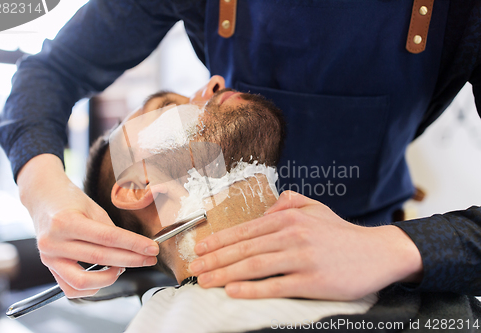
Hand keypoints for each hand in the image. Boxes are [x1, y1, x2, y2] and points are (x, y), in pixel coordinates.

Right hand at [18, 155, 158, 297]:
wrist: (43, 198)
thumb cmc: (69, 200)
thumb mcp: (93, 207)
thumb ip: (109, 230)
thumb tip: (132, 248)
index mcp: (66, 221)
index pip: (108, 237)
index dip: (134, 244)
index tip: (152, 248)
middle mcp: (54, 242)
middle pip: (100, 257)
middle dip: (131, 260)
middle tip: (149, 258)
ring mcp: (49, 257)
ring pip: (84, 280)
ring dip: (110, 277)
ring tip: (122, 266)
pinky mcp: (49, 267)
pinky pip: (71, 288)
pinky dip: (92, 287)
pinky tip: (104, 276)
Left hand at [189, 191, 422, 299]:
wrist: (378, 253)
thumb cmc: (342, 234)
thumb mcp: (316, 208)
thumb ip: (288, 202)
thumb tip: (266, 208)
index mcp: (290, 217)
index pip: (246, 229)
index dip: (220, 240)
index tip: (201, 248)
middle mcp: (293, 234)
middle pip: (244, 248)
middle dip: (215, 259)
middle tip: (194, 268)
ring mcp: (302, 258)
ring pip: (254, 265)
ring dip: (225, 274)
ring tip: (205, 281)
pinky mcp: (312, 281)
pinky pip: (274, 285)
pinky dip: (251, 289)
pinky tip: (233, 291)